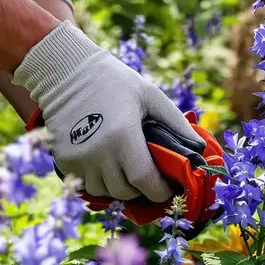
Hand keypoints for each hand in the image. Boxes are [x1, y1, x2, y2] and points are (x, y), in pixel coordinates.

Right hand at [12, 21, 199, 200]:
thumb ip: (176, 123)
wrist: (66, 73)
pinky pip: (86, 185)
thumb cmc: (114, 82)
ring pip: (105, 192)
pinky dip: (98, 181)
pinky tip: (106, 165)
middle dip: (141, 189)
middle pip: (126, 192)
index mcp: (123, 137)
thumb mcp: (150, 96)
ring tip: (126, 169)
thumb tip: (200, 148)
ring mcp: (78, 160)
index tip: (167, 188)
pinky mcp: (63, 161)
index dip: (159, 191)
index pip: (145, 182)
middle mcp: (99, 153)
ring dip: (119, 186)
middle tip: (148, 176)